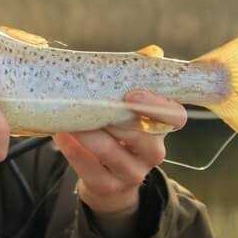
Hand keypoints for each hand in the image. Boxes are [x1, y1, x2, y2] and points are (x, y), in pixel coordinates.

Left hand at [53, 90, 186, 217]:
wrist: (108, 179)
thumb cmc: (118, 132)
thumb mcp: (131, 110)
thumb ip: (137, 80)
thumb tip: (152, 51)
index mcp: (161, 129)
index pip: (176, 117)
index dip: (157, 105)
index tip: (132, 94)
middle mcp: (153, 153)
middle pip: (142, 136)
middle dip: (114, 117)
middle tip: (90, 101)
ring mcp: (132, 173)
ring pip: (110, 151)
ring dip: (88, 132)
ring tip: (70, 117)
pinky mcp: (108, 186)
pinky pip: (88, 167)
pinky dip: (72, 149)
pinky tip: (61, 134)